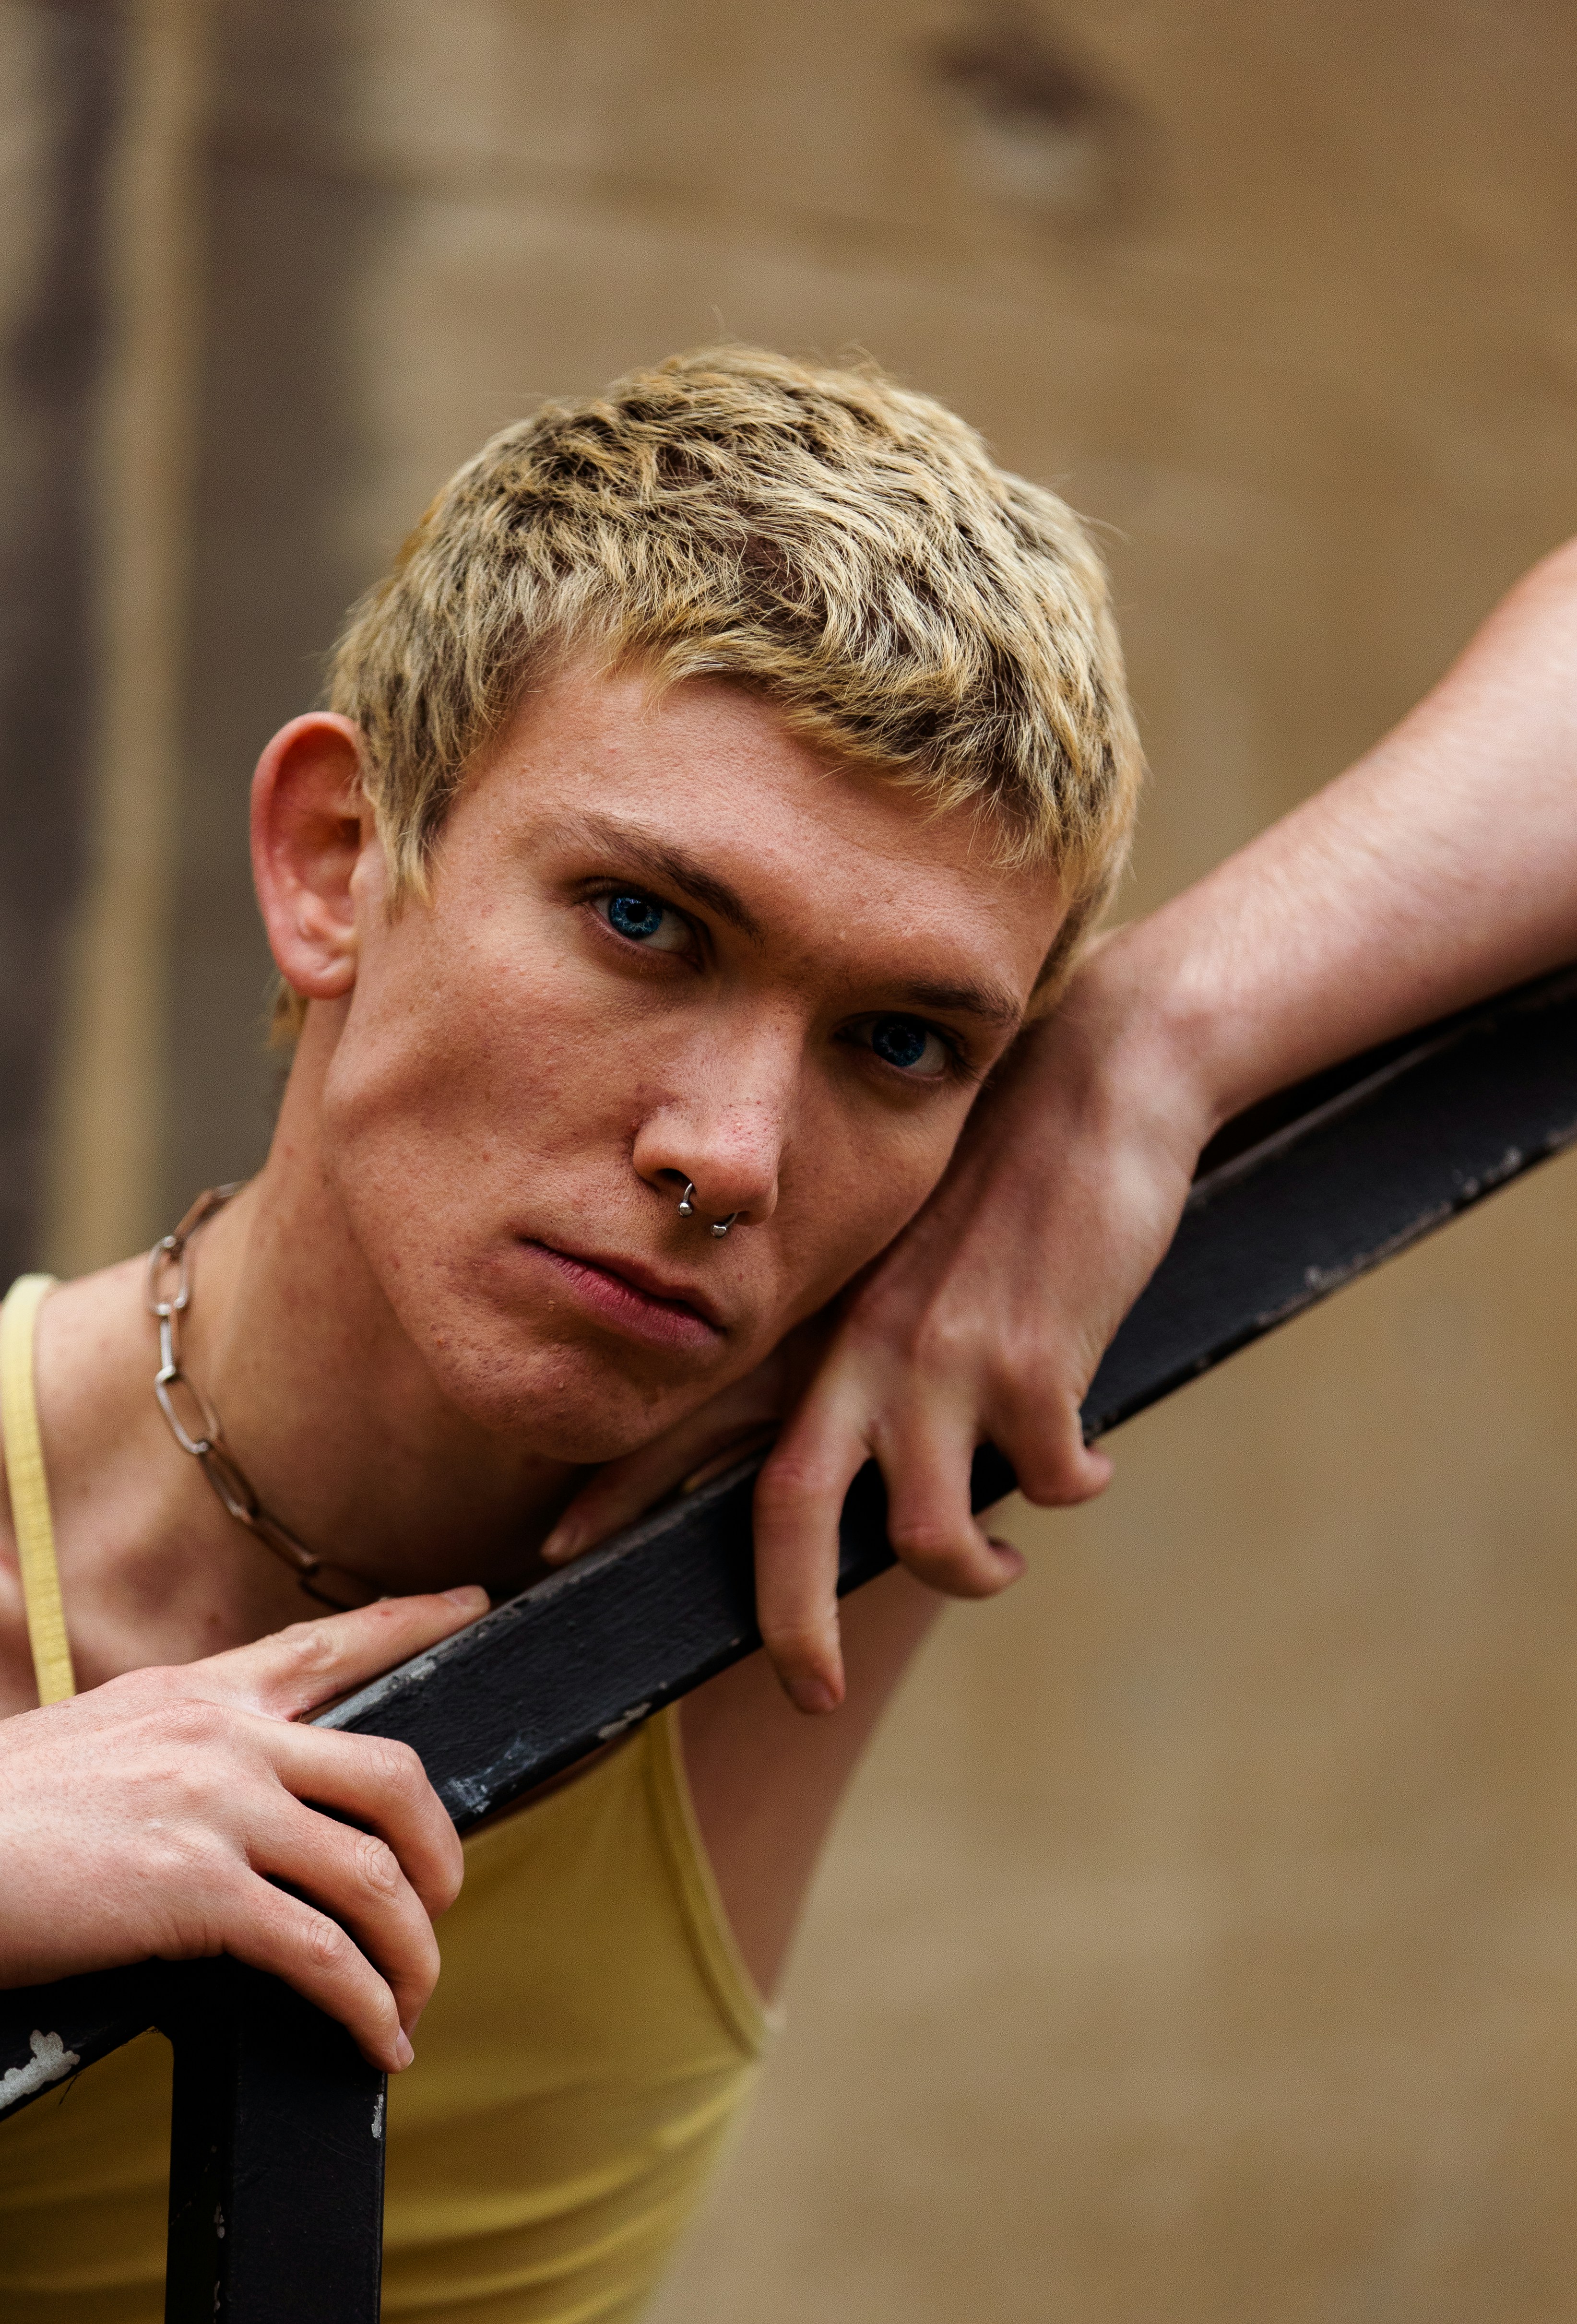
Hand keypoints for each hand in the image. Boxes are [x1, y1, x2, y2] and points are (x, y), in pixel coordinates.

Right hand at [0, 1588, 484, 2069]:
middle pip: (392, 1776)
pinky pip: (324, 1954)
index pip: (324, 1645)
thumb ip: (175, 1750)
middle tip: (441, 1901)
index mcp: (194, 1695)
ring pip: (374, 1876)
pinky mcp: (198, 1893)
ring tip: (411, 2000)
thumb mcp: (96, 1744)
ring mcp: (216, 1811)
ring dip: (412, 1951)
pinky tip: (376, 2038)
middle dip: (440, 1849)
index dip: (410, 1620)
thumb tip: (235, 1793)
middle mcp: (222, 1739)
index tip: (469, 1602)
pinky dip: (367, 2005)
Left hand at [546, 939, 1212, 1711]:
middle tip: (815, 1692)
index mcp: (822, 1317)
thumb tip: (846, 1453)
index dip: (621, 1488)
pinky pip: (1049, 1479)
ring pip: (930, 1534)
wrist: (1101, 1080)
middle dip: (790, 1624)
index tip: (559, 1551)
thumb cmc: (996, 1175)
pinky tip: (1087, 1465)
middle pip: (791, 1512)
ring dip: (971, 1570)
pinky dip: (1073, 1485)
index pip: (693, 1413)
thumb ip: (856, 1344)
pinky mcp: (1038, 1364)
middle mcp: (863, 1344)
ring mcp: (946, 1357)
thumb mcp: (897, 1255)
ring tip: (997, 1561)